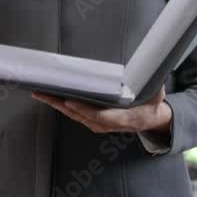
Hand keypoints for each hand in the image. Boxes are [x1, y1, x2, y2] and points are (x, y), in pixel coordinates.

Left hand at [32, 86, 171, 135]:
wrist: (151, 119)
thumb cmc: (152, 104)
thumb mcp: (156, 94)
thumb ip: (151, 85)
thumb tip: (148, 71)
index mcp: (125, 118)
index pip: (101, 116)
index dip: (85, 109)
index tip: (71, 101)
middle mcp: (108, 124)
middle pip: (80, 115)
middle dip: (60, 104)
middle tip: (43, 93)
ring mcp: (99, 125)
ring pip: (74, 115)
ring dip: (56, 104)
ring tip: (40, 93)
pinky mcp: (93, 121)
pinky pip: (74, 114)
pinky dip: (61, 106)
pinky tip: (50, 97)